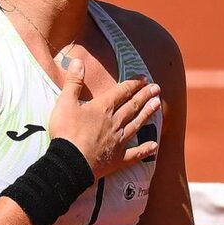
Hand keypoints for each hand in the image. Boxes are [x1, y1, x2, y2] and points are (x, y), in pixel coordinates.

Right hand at [48, 58, 160, 178]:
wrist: (70, 163)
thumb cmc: (66, 132)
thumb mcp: (65, 102)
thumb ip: (73, 82)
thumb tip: (79, 61)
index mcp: (103, 108)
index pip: (121, 92)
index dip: (133, 84)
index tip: (144, 78)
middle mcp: (115, 122)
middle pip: (133, 106)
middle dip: (145, 95)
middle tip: (157, 88)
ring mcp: (118, 141)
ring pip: (137, 124)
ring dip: (148, 114)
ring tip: (158, 104)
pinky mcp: (117, 159)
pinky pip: (135, 154)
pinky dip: (145, 149)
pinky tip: (154, 145)